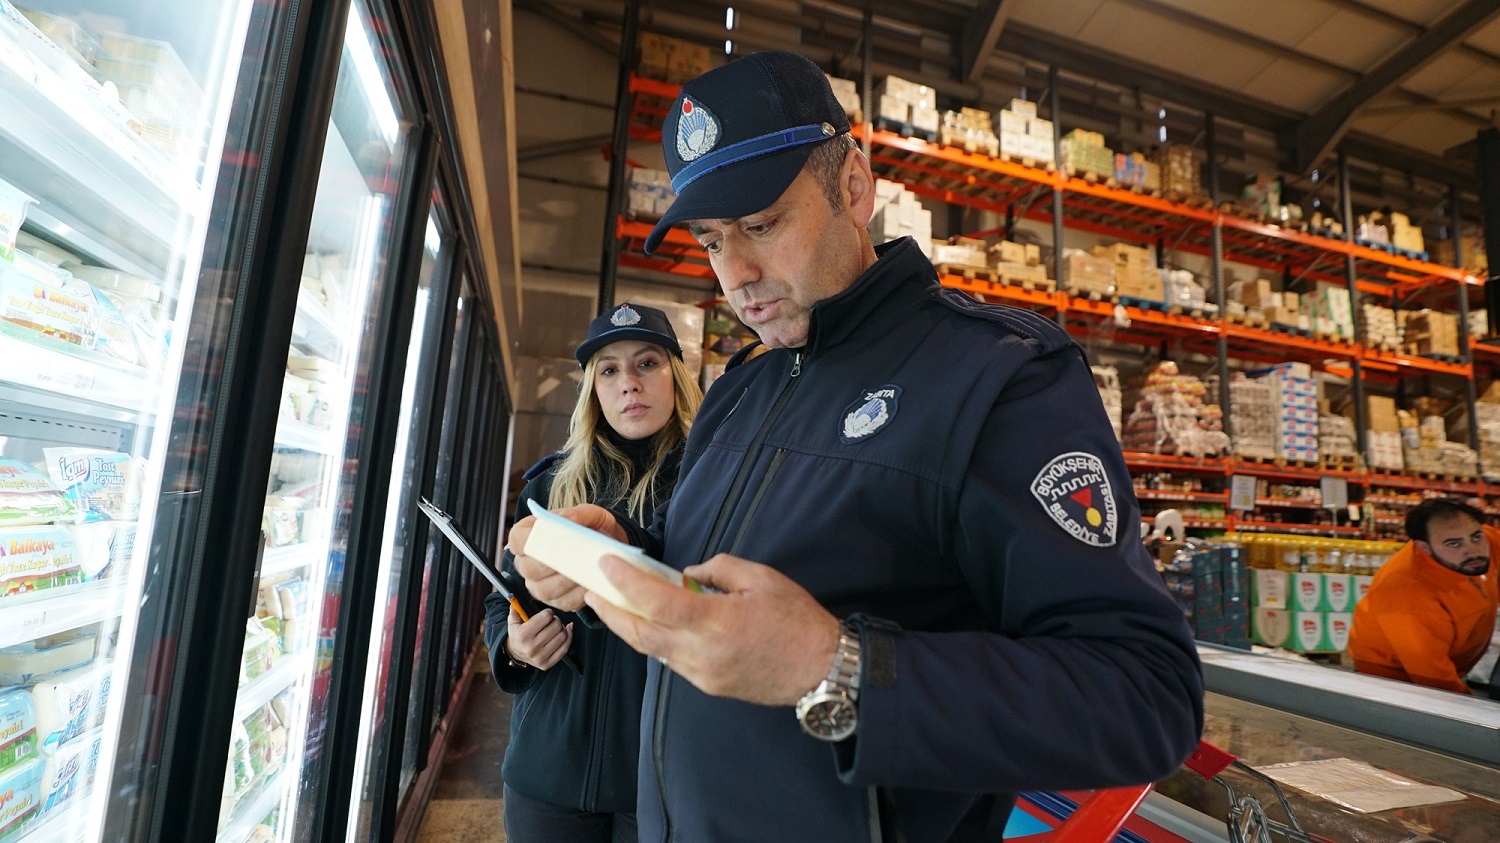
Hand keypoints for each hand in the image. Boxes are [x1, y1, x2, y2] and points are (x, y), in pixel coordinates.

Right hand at [504, 606, 572, 669]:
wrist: (516, 653)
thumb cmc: (518, 634)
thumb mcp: (513, 621)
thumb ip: (515, 609)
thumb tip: (514, 596)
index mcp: (523, 635)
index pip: (546, 617)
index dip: (548, 613)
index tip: (546, 614)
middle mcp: (532, 647)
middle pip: (556, 626)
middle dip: (556, 620)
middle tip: (551, 621)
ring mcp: (541, 657)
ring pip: (563, 635)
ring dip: (562, 628)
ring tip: (555, 628)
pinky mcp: (548, 663)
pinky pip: (565, 648)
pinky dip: (568, 637)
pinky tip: (565, 632)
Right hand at [508, 504, 626, 611]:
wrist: (608, 549)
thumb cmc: (593, 530)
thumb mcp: (590, 514)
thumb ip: (578, 514)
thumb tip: (566, 521)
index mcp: (528, 536)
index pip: (517, 540)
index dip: (530, 541)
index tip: (550, 538)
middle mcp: (528, 563)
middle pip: (529, 568)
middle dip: (553, 563)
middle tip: (576, 556)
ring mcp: (540, 585)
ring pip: (545, 590)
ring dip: (568, 581)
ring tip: (588, 569)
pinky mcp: (558, 601)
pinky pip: (564, 602)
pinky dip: (579, 594)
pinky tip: (592, 583)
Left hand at [584, 553, 839, 705]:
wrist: (822, 669)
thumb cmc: (797, 620)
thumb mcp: (762, 578)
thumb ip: (719, 570)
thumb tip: (688, 576)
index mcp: (718, 622)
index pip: (658, 604)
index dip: (627, 585)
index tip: (607, 567)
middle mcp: (704, 653)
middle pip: (641, 634)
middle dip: (611, 612)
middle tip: (592, 591)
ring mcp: (704, 674)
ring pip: (653, 651)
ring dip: (629, 628)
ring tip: (613, 606)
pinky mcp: (709, 686)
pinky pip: (672, 661)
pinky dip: (656, 641)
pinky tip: (652, 625)